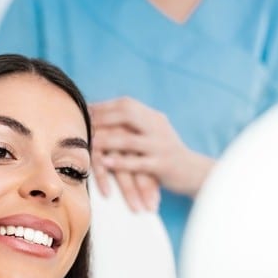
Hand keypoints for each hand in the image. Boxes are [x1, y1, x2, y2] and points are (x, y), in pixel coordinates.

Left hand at [89, 97, 214, 199]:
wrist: (195, 173)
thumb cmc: (166, 155)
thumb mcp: (153, 134)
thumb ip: (135, 125)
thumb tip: (102, 117)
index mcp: (154, 118)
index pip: (126, 105)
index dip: (104, 106)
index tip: (84, 110)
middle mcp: (158, 127)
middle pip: (128, 115)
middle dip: (103, 118)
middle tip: (83, 124)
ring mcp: (161, 146)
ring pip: (130, 140)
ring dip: (107, 140)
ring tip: (89, 142)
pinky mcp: (163, 165)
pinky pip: (139, 163)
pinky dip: (121, 163)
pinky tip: (105, 163)